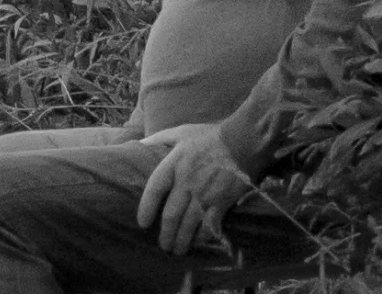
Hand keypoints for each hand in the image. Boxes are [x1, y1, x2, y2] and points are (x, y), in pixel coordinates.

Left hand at [136, 123, 251, 255]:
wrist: (243, 141)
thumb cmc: (209, 136)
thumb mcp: (180, 132)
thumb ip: (158, 139)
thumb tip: (138, 144)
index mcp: (174, 163)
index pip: (154, 189)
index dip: (146, 207)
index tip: (142, 223)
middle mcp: (187, 182)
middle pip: (171, 214)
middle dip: (165, 233)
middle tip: (162, 245)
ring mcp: (205, 194)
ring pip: (188, 224)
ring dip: (181, 240)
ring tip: (176, 250)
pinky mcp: (222, 202)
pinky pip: (209, 225)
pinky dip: (201, 237)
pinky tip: (197, 243)